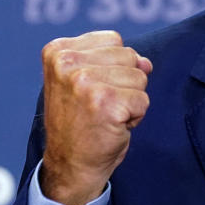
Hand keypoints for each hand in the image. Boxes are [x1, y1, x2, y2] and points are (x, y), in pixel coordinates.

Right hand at [39, 30, 152, 204]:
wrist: (70, 165)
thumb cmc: (80, 122)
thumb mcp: (87, 80)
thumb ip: (115, 61)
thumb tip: (146, 63)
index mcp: (58, 50)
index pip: (113, 39)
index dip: (112, 67)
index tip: (89, 90)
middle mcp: (67, 63)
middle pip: (129, 56)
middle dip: (123, 83)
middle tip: (99, 106)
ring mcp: (84, 82)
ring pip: (139, 77)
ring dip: (130, 100)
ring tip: (105, 116)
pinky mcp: (105, 103)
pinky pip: (144, 100)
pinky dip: (135, 117)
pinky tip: (112, 127)